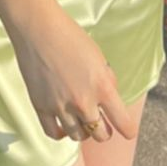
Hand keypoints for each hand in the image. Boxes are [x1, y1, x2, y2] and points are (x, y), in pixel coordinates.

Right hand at [5, 0, 138, 143]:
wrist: (39, 29)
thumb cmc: (71, 37)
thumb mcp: (99, 57)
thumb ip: (107, 81)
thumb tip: (110, 99)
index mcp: (103, 88)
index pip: (124, 124)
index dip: (127, 129)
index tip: (126, 129)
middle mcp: (83, 102)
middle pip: (100, 135)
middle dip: (104, 130)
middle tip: (100, 121)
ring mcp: (61, 107)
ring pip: (78, 136)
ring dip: (83, 131)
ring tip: (80, 120)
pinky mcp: (41, 107)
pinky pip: (53, 133)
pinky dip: (61, 133)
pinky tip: (63, 125)